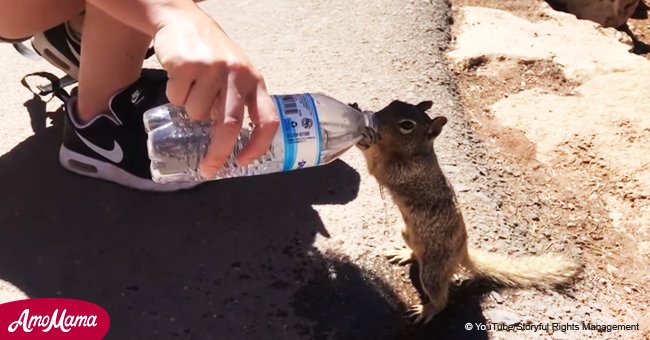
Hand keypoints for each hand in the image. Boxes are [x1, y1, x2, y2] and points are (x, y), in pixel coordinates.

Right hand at [152, 10, 278, 177]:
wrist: (182, 20)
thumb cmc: (212, 55)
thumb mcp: (235, 74)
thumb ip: (238, 102)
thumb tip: (231, 144)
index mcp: (254, 81)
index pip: (267, 119)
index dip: (259, 145)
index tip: (243, 161)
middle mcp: (237, 75)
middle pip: (230, 125)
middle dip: (217, 152)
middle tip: (208, 168)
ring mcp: (213, 69)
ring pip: (198, 113)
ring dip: (190, 110)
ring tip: (192, 88)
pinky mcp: (188, 65)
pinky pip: (177, 98)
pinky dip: (175, 96)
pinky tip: (179, 77)